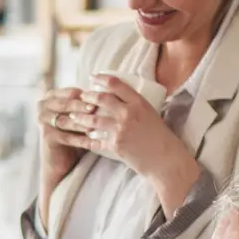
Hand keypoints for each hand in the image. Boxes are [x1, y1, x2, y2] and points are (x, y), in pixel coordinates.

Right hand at [36, 86, 95, 220]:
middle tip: (98, 110)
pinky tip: (96, 143)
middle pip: (67, 104)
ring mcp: (42, 121)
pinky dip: (82, 140)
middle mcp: (43, 106)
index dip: (88, 95)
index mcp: (51, 95)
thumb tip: (112, 89)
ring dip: (84, 123)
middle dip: (84, 107)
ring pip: (66, 120)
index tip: (105, 97)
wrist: (62, 158)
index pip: (72, 92)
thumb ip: (88, 101)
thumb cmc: (75, 132)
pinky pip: (67, 137)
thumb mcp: (80, 113)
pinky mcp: (46, 137)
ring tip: (100, 126)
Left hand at [82, 73, 200, 212]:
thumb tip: (122, 99)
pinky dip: (87, 138)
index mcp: (139, 102)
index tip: (93, 78)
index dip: (101, 78)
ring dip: (80, 117)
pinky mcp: (115, 145)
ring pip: (93, 119)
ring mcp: (120, 129)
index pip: (116, 84)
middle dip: (87, 96)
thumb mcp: (151, 115)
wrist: (166, 160)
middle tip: (81, 96)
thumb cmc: (161, 138)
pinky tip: (81, 137)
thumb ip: (136, 107)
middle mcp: (128, 113)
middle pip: (101, 99)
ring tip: (73, 116)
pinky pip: (96, 140)